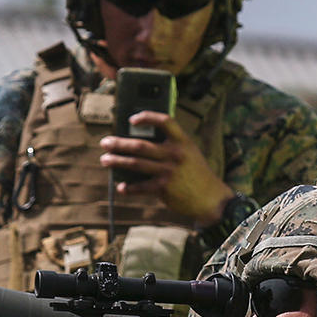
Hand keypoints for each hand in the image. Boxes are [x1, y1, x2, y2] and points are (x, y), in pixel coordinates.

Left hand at [100, 111, 234, 224]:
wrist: (211, 199)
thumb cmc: (197, 175)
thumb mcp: (190, 154)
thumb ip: (172, 147)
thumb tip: (141, 145)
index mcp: (183, 142)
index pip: (164, 121)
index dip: (147, 117)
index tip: (131, 120)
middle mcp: (175, 154)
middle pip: (140, 145)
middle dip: (119, 143)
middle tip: (105, 143)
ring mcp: (168, 171)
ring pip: (135, 164)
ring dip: (117, 161)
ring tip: (105, 160)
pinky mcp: (164, 188)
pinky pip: (141, 186)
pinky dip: (129, 187)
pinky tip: (121, 187)